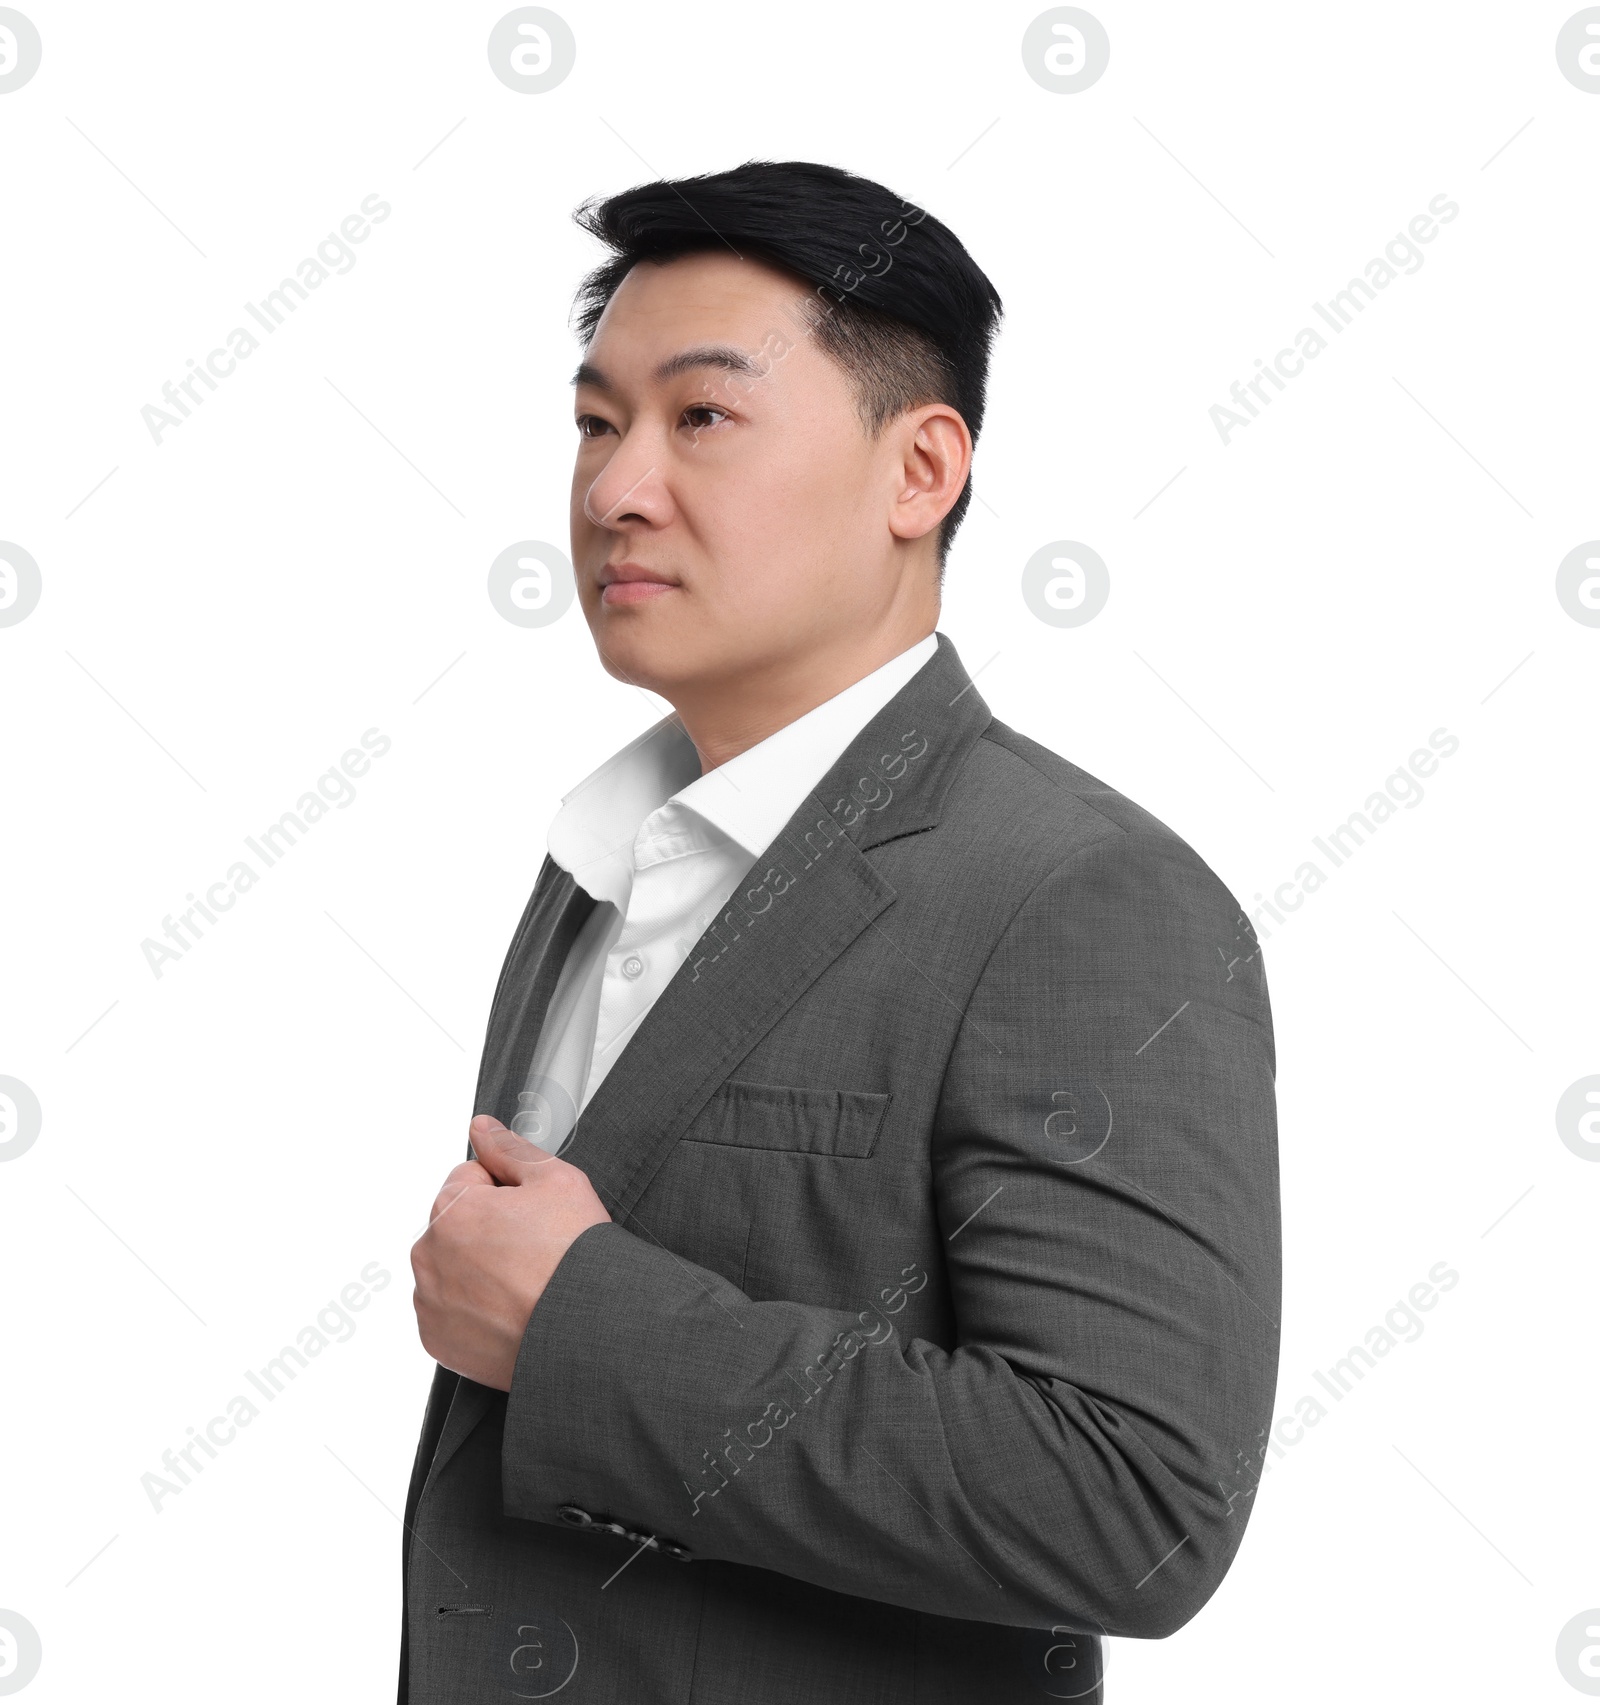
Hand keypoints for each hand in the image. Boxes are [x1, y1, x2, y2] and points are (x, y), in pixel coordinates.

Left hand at [410, 1113, 611, 1390]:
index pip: (470, 1178)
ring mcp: (430, 1303)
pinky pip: (452, 1313)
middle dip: (490, 1232)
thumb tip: (482, 1127)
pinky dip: (476, 1312)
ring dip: (480, 1272)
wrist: (588, 1332)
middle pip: (459, 1225)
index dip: (508, 1192)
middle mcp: (429, 1256)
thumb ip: (510, 1148)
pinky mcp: (438, 1342)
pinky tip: (512, 1312)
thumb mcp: (556, 1180)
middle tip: (534, 1252)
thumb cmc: (575, 1259)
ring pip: (454, 1269)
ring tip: (526, 1286)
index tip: (533, 1216)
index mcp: (452, 1210)